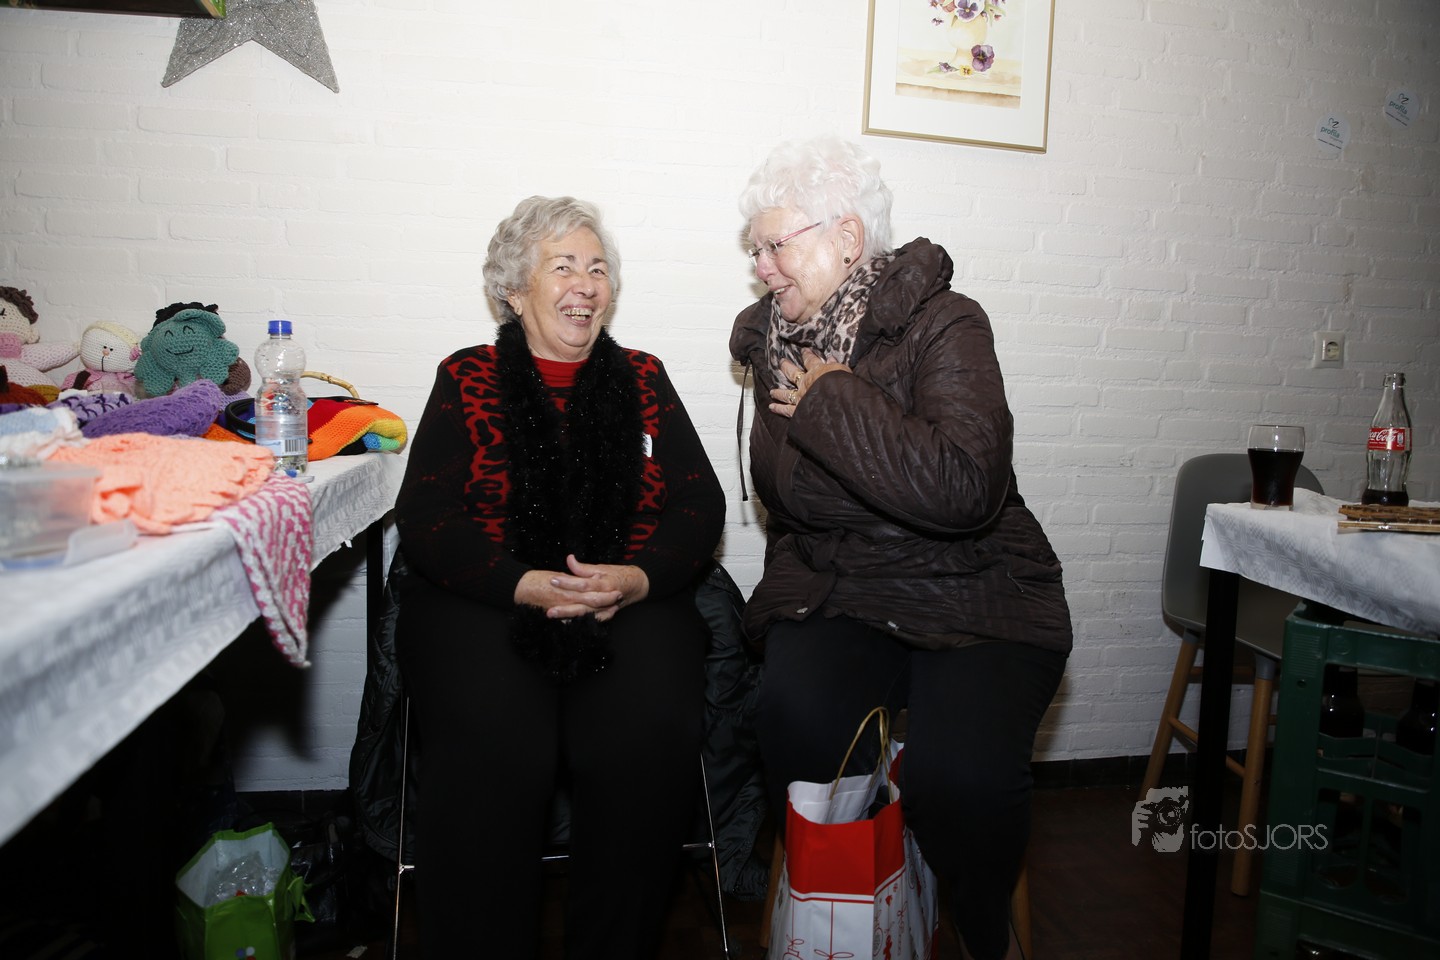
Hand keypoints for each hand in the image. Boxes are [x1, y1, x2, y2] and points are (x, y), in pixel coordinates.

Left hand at [515, 554, 649, 622]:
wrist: (636, 585)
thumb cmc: (617, 575)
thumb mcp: (601, 568)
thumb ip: (583, 567)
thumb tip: (569, 559)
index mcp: (604, 583)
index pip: (583, 583)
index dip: (568, 582)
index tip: (553, 580)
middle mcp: (605, 597)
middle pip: (583, 603)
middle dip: (565, 607)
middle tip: (549, 609)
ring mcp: (606, 608)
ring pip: (587, 613)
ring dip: (570, 616)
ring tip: (554, 616)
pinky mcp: (606, 614)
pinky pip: (593, 620)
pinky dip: (580, 622)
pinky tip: (567, 623)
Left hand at [768, 348, 850, 417]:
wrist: (836, 401)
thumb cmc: (841, 385)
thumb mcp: (841, 370)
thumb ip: (834, 365)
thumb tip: (831, 358)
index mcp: (817, 372)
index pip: (810, 360)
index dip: (807, 355)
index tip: (803, 350)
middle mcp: (805, 383)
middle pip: (793, 373)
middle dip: (787, 367)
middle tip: (781, 362)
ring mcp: (800, 397)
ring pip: (786, 393)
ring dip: (779, 392)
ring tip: (772, 391)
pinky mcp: (798, 410)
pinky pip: (786, 409)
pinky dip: (779, 408)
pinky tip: (771, 407)